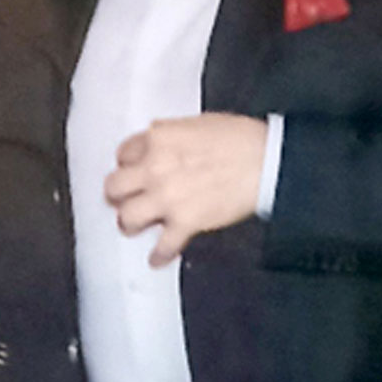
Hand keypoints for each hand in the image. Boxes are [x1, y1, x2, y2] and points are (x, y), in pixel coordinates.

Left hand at [107, 113, 266, 266]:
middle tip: (123, 198)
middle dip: (117, 193)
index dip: (127, 163)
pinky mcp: (185, 222)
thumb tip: (161, 146)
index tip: (130, 169)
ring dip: (130, 222)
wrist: (266, 161)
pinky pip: (162, 246)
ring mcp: (167, 197)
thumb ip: (170, 136)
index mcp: (158, 138)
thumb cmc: (239, 138)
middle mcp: (155, 167)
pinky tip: (158, 258)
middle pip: (114, 186)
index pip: (123, 152)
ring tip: (134, 225)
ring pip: (127, 217)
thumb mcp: (196, 123)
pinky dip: (160, 255)